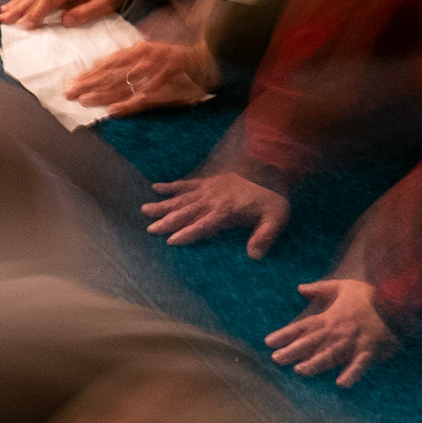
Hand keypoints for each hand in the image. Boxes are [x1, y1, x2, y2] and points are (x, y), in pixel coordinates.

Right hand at [138, 173, 287, 253]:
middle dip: (168, 222)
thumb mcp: (276, 217)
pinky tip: (156, 187)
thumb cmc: (273, 196)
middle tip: (150, 230)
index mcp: (226, 211)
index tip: (171, 241)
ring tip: (145, 210)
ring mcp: (208, 189)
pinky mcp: (208, 181)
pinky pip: (186, 183)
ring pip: (181, 199)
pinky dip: (171, 186)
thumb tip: (254, 256)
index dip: (188, 233)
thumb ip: (264, 236)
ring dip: (163, 205)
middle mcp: (212, 200)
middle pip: (186, 212)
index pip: (203, 225)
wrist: (272, 166)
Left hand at [268, 279, 391, 384]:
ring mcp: (353, 342)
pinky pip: (360, 364)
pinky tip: (342, 384)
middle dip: (293, 351)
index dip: (285, 334)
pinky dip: (351, 373)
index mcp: (330, 317)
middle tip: (276, 360)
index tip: (268, 342)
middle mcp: (338, 331)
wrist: (399, 301)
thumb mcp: (344, 286)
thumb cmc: (371, 296)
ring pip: (331, 354)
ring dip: (316, 363)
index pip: (303, 327)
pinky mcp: (370, 350)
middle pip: (312, 342)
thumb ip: (321, 288)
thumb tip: (300, 288)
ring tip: (300, 371)